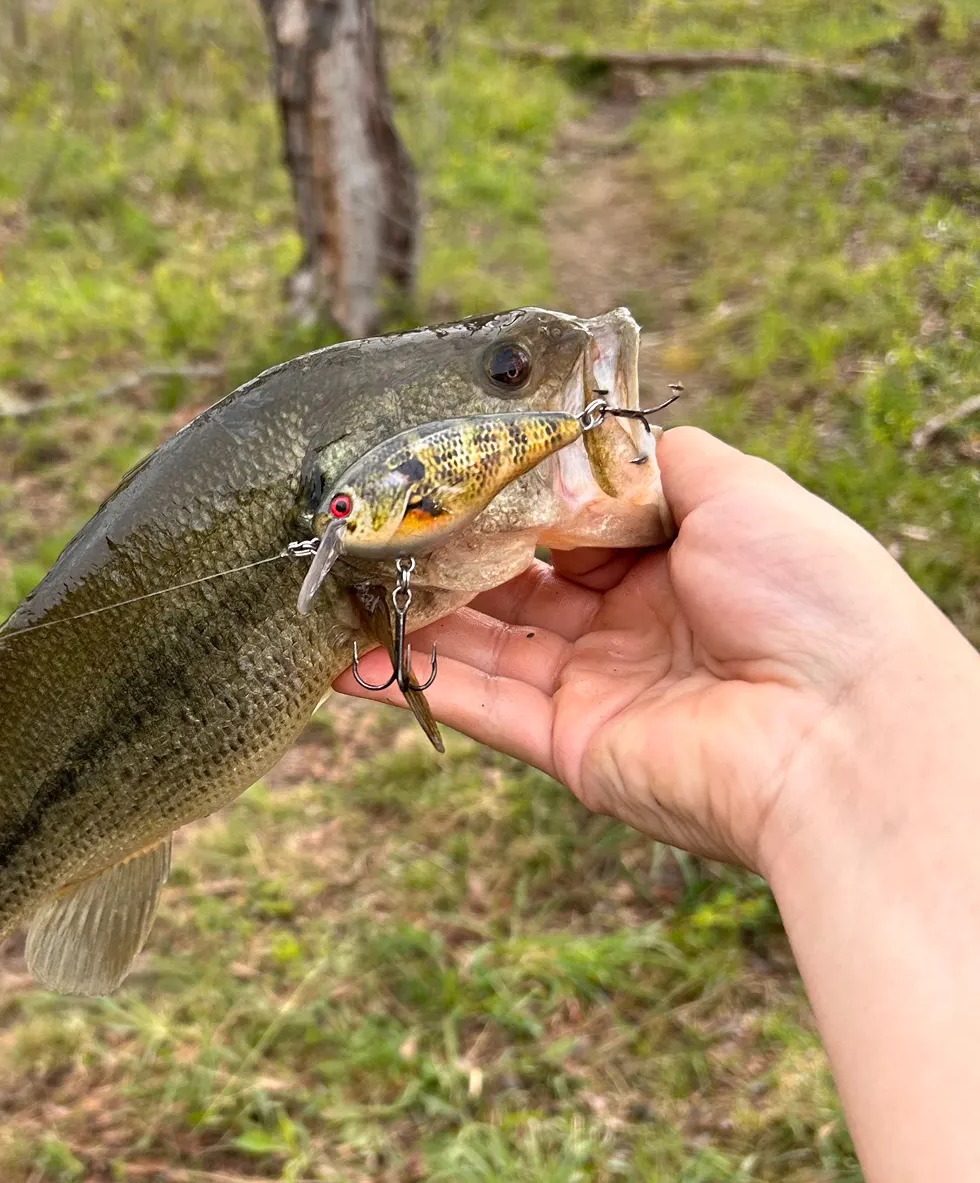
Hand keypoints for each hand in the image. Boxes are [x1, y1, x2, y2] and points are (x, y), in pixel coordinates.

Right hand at [335, 427, 977, 876]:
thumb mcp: (742, 490)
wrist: (846, 733)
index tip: (440, 470)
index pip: (566, 525)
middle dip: (445, 556)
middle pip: (513, 585)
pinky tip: (349, 659)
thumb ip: (657, 457)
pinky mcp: (567, 748)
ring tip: (337, 588)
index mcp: (672, 563)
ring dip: (411, 617)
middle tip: (372, 527)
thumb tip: (590, 434)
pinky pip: (476, 706)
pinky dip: (412, 683)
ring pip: (482, 643)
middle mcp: (628, 625)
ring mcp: (593, 689)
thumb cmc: (812, 597)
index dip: (505, 499)